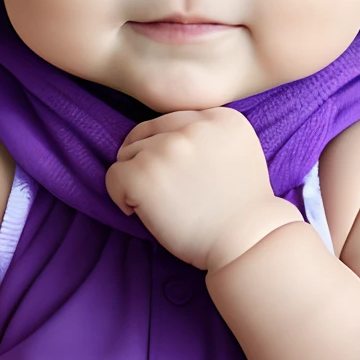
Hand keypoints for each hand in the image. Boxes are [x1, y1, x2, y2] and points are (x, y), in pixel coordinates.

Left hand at [105, 107, 302, 271]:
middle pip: (148, 134)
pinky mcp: (143, 174)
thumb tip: (165, 136)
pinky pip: (113, 176)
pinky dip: (120, 196)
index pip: (173, 122)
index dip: (168, 149)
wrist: (246, 242)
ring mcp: (167, 148)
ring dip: (137, 179)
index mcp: (221, 117)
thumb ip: (210, 136)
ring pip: (129, 154)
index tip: (176, 175)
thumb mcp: (238, 152)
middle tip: (164, 191)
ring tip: (159, 203)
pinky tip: (139, 211)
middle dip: (149, 161)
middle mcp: (193, 126)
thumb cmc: (240, 209)